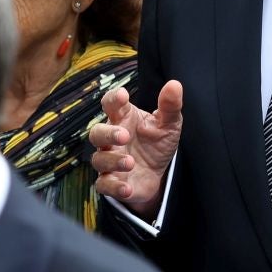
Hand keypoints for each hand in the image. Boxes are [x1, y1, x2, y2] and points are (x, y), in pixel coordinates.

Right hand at [90, 81, 183, 218]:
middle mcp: (112, 139)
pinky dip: (114, 187)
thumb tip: (174, 84)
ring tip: (131, 162)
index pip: (111, 104)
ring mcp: (109, 161)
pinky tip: (127, 187)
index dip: (113, 99)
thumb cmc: (158, 143)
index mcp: (123, 119)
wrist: (159, 175)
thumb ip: (170, 106)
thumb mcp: (169, 124)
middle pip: (97, 133)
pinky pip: (104, 185)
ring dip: (113, 160)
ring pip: (99, 159)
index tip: (123, 96)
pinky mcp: (112, 182)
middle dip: (108, 133)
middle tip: (124, 136)